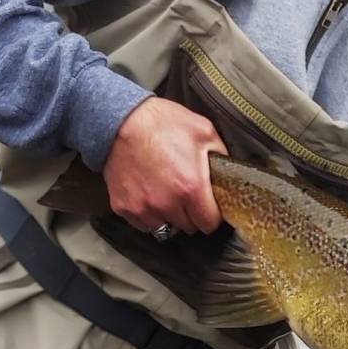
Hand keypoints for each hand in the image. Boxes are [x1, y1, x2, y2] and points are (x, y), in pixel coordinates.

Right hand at [103, 97, 226, 236]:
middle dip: (191, 214)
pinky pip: (143, 224)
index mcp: (191, 188)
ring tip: (166, 193)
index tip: (208, 206)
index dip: (212, 215)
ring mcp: (143, 208)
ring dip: (169, 216)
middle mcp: (166, 204)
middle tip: (186, 193)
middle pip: (188, 227)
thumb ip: (220, 156)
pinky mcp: (124, 208)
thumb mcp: (203, 131)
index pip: (209, 224)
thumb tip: (228, 174)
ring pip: (165, 228)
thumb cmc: (161, 123)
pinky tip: (149, 194)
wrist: (119, 120)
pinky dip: (148, 214)